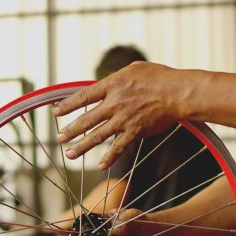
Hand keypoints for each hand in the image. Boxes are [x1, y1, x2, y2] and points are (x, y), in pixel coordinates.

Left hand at [53, 62, 180, 168]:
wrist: (179, 92)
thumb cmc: (159, 77)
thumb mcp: (134, 69)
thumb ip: (116, 79)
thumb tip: (104, 85)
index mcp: (112, 85)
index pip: (84, 96)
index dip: (68, 105)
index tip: (56, 111)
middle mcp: (115, 103)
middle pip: (87, 119)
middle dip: (71, 130)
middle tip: (59, 137)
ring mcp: (124, 119)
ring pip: (98, 135)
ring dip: (82, 146)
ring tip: (69, 154)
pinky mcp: (135, 131)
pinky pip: (119, 147)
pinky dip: (109, 157)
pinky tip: (100, 165)